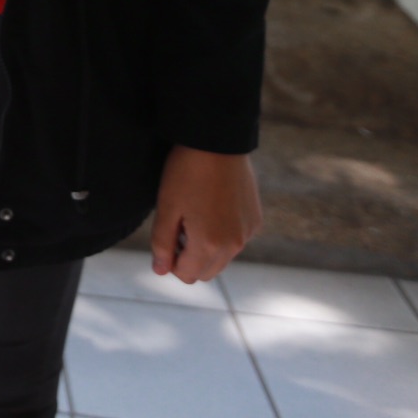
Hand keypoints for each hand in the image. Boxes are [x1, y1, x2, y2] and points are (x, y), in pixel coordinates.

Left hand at [150, 145, 260, 283]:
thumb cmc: (186, 173)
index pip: (187, 275)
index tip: (166, 239)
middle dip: (190, 259)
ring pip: (223, 258)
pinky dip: (223, 235)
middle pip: (207, 272)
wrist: (217, 141)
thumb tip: (161, 271)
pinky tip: (212, 208)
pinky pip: (236, 240)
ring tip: (195, 216)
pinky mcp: (255, 219)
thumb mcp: (167, 208)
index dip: (171, 262)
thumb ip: (162, 244)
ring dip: (207, 249)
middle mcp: (235, 244)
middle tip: (179, 228)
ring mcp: (248, 232)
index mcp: (210, 245)